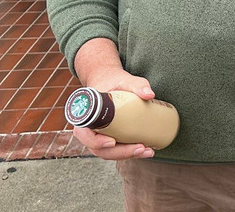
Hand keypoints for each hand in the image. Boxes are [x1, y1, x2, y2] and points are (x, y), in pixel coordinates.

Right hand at [71, 38, 156, 160]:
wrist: (111, 81)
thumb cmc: (114, 81)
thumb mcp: (124, 79)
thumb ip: (137, 84)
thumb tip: (149, 95)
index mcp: (86, 115)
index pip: (84, 133)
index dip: (96, 141)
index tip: (112, 141)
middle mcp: (89, 129)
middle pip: (98, 148)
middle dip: (120, 152)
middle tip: (139, 148)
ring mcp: (98, 136)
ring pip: (108, 153)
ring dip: (126, 155)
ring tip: (147, 151)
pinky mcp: (109, 138)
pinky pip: (115, 150)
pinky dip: (129, 153)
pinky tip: (146, 151)